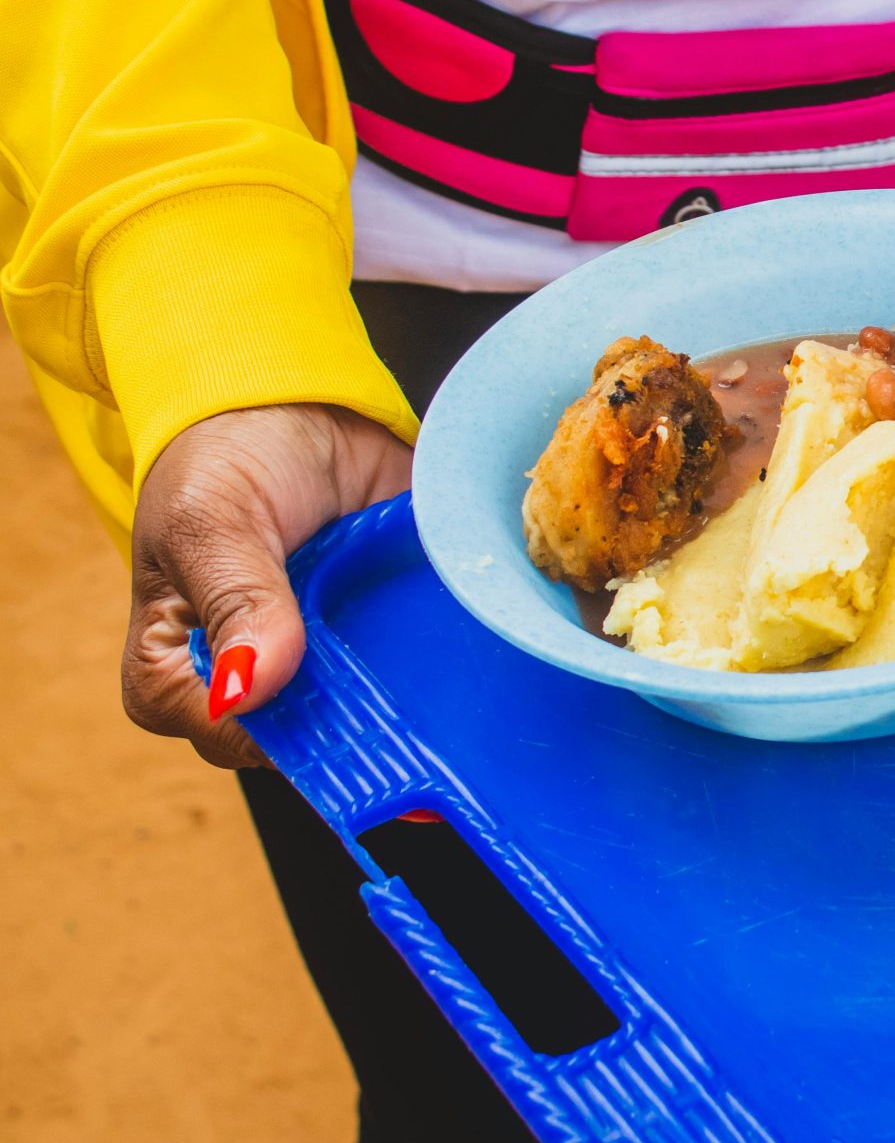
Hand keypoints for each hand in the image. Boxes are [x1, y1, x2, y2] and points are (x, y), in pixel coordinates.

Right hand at [125, 405, 411, 767]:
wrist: (297, 406)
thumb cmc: (227, 460)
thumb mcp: (213, 520)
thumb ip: (237, 601)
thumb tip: (248, 686)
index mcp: (178, 670)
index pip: (227, 734)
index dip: (281, 731)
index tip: (336, 703)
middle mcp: (254, 681)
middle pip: (308, 736)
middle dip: (359, 718)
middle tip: (406, 681)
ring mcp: (324, 663)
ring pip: (371, 712)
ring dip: (411, 694)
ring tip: (445, 663)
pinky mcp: (381, 637)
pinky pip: (419, 668)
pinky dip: (445, 657)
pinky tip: (469, 642)